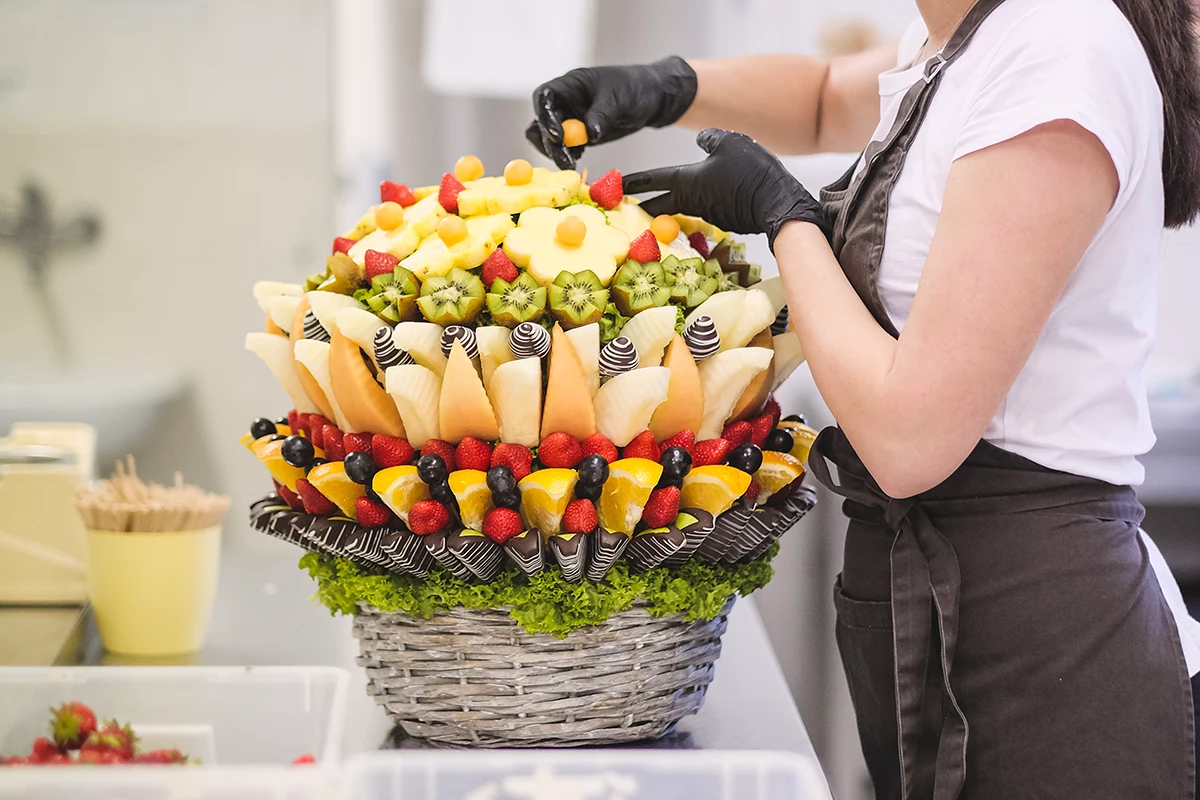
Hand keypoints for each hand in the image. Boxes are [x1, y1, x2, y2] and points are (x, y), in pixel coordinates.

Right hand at [526, 57, 697, 168]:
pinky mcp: (580, 135)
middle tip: (565, 160)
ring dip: (556, 152)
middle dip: (549, 142)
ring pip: (549, 138)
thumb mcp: (618, 99)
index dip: (544, 116)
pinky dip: (567, 156)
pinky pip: (565, 147)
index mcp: (570, 84)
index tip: (557, 136)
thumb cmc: (634, 88)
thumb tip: (589, 134)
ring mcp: (571, 119)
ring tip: (571, 164)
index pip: (544, 96)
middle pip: (542, 122)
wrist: (651, 98)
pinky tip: (577, 160)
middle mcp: (565, 101)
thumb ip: (601, 115)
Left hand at [624, 129, 827, 247]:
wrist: (778, 203)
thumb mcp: (728, 142)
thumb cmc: (751, 171)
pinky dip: (706, 202)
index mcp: (687, 181)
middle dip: (644, 204)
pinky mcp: (726, 220)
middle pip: (662, 204)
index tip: (615, 185)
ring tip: (671, 198)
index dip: (633, 182)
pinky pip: (710, 208)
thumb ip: (709, 139)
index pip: (652, 181)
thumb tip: (700, 140)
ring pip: (687, 206)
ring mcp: (709, 214)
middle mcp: (693, 201)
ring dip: (676, 203)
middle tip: (628, 206)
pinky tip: (716, 196)